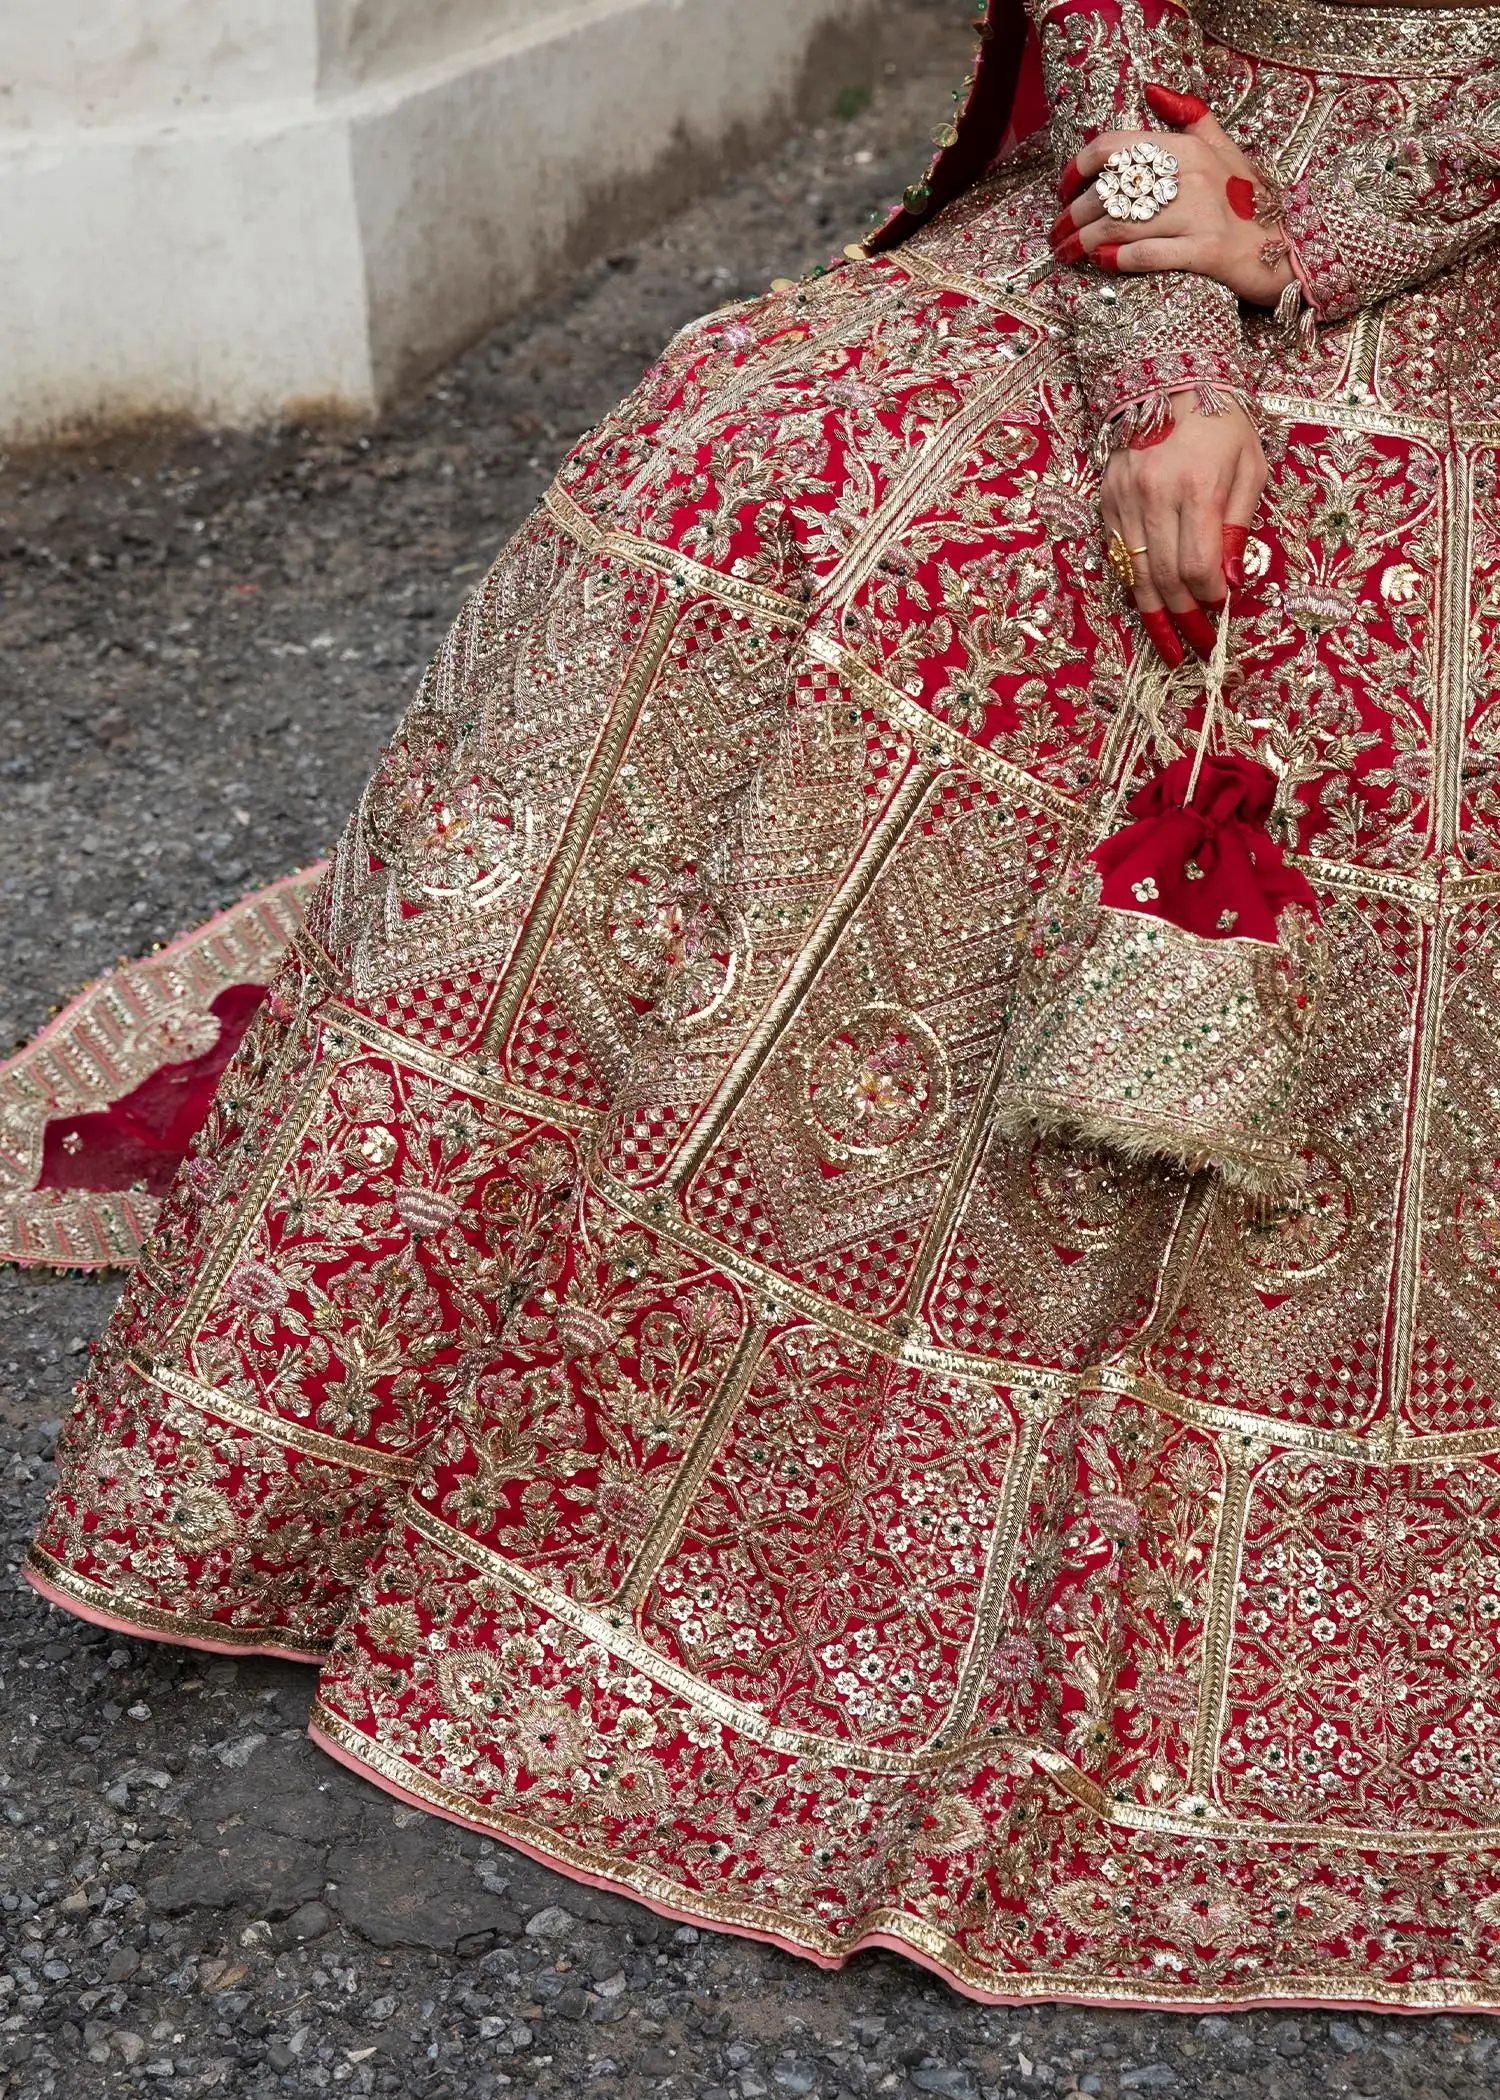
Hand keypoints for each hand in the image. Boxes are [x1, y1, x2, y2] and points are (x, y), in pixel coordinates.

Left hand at [1051, 85, 1294, 308]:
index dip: (1078, 169)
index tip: (1063, 191)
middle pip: (1110, 191)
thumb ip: (1189, 118)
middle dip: (1073, 216)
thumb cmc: (1249, 202)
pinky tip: (1100, 263)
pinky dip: (1117, 259)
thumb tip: (1153, 91)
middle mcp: (1191, 175)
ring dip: (1083, 242)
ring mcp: (1199, 213)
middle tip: (1056, 234)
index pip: (1115, 147)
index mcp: (1187, 147)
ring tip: (1065, 254)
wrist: (1289, 249)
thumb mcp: (1224, 148)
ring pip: (1121, 224)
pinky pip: (1148, 254)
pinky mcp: (1205, 251)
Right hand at [1100, 390, 1265, 666]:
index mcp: (1197, 487)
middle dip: (1183, 619)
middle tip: (1197, 647)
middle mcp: (1155, 495)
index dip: (1210, 598)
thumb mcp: (1250, 468)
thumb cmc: (1222, 423)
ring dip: (1154, 615)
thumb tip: (1231, 581)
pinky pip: (1119, 555)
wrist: (1169, 379)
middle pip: (1165, 578)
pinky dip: (1135, 585)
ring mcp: (1125, 499)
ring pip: (1136, 574)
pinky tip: (1149, 605)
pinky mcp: (1107, 500)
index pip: (1198, 564)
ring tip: (1168, 645)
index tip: (1221, 614)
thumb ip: (1240, 525)